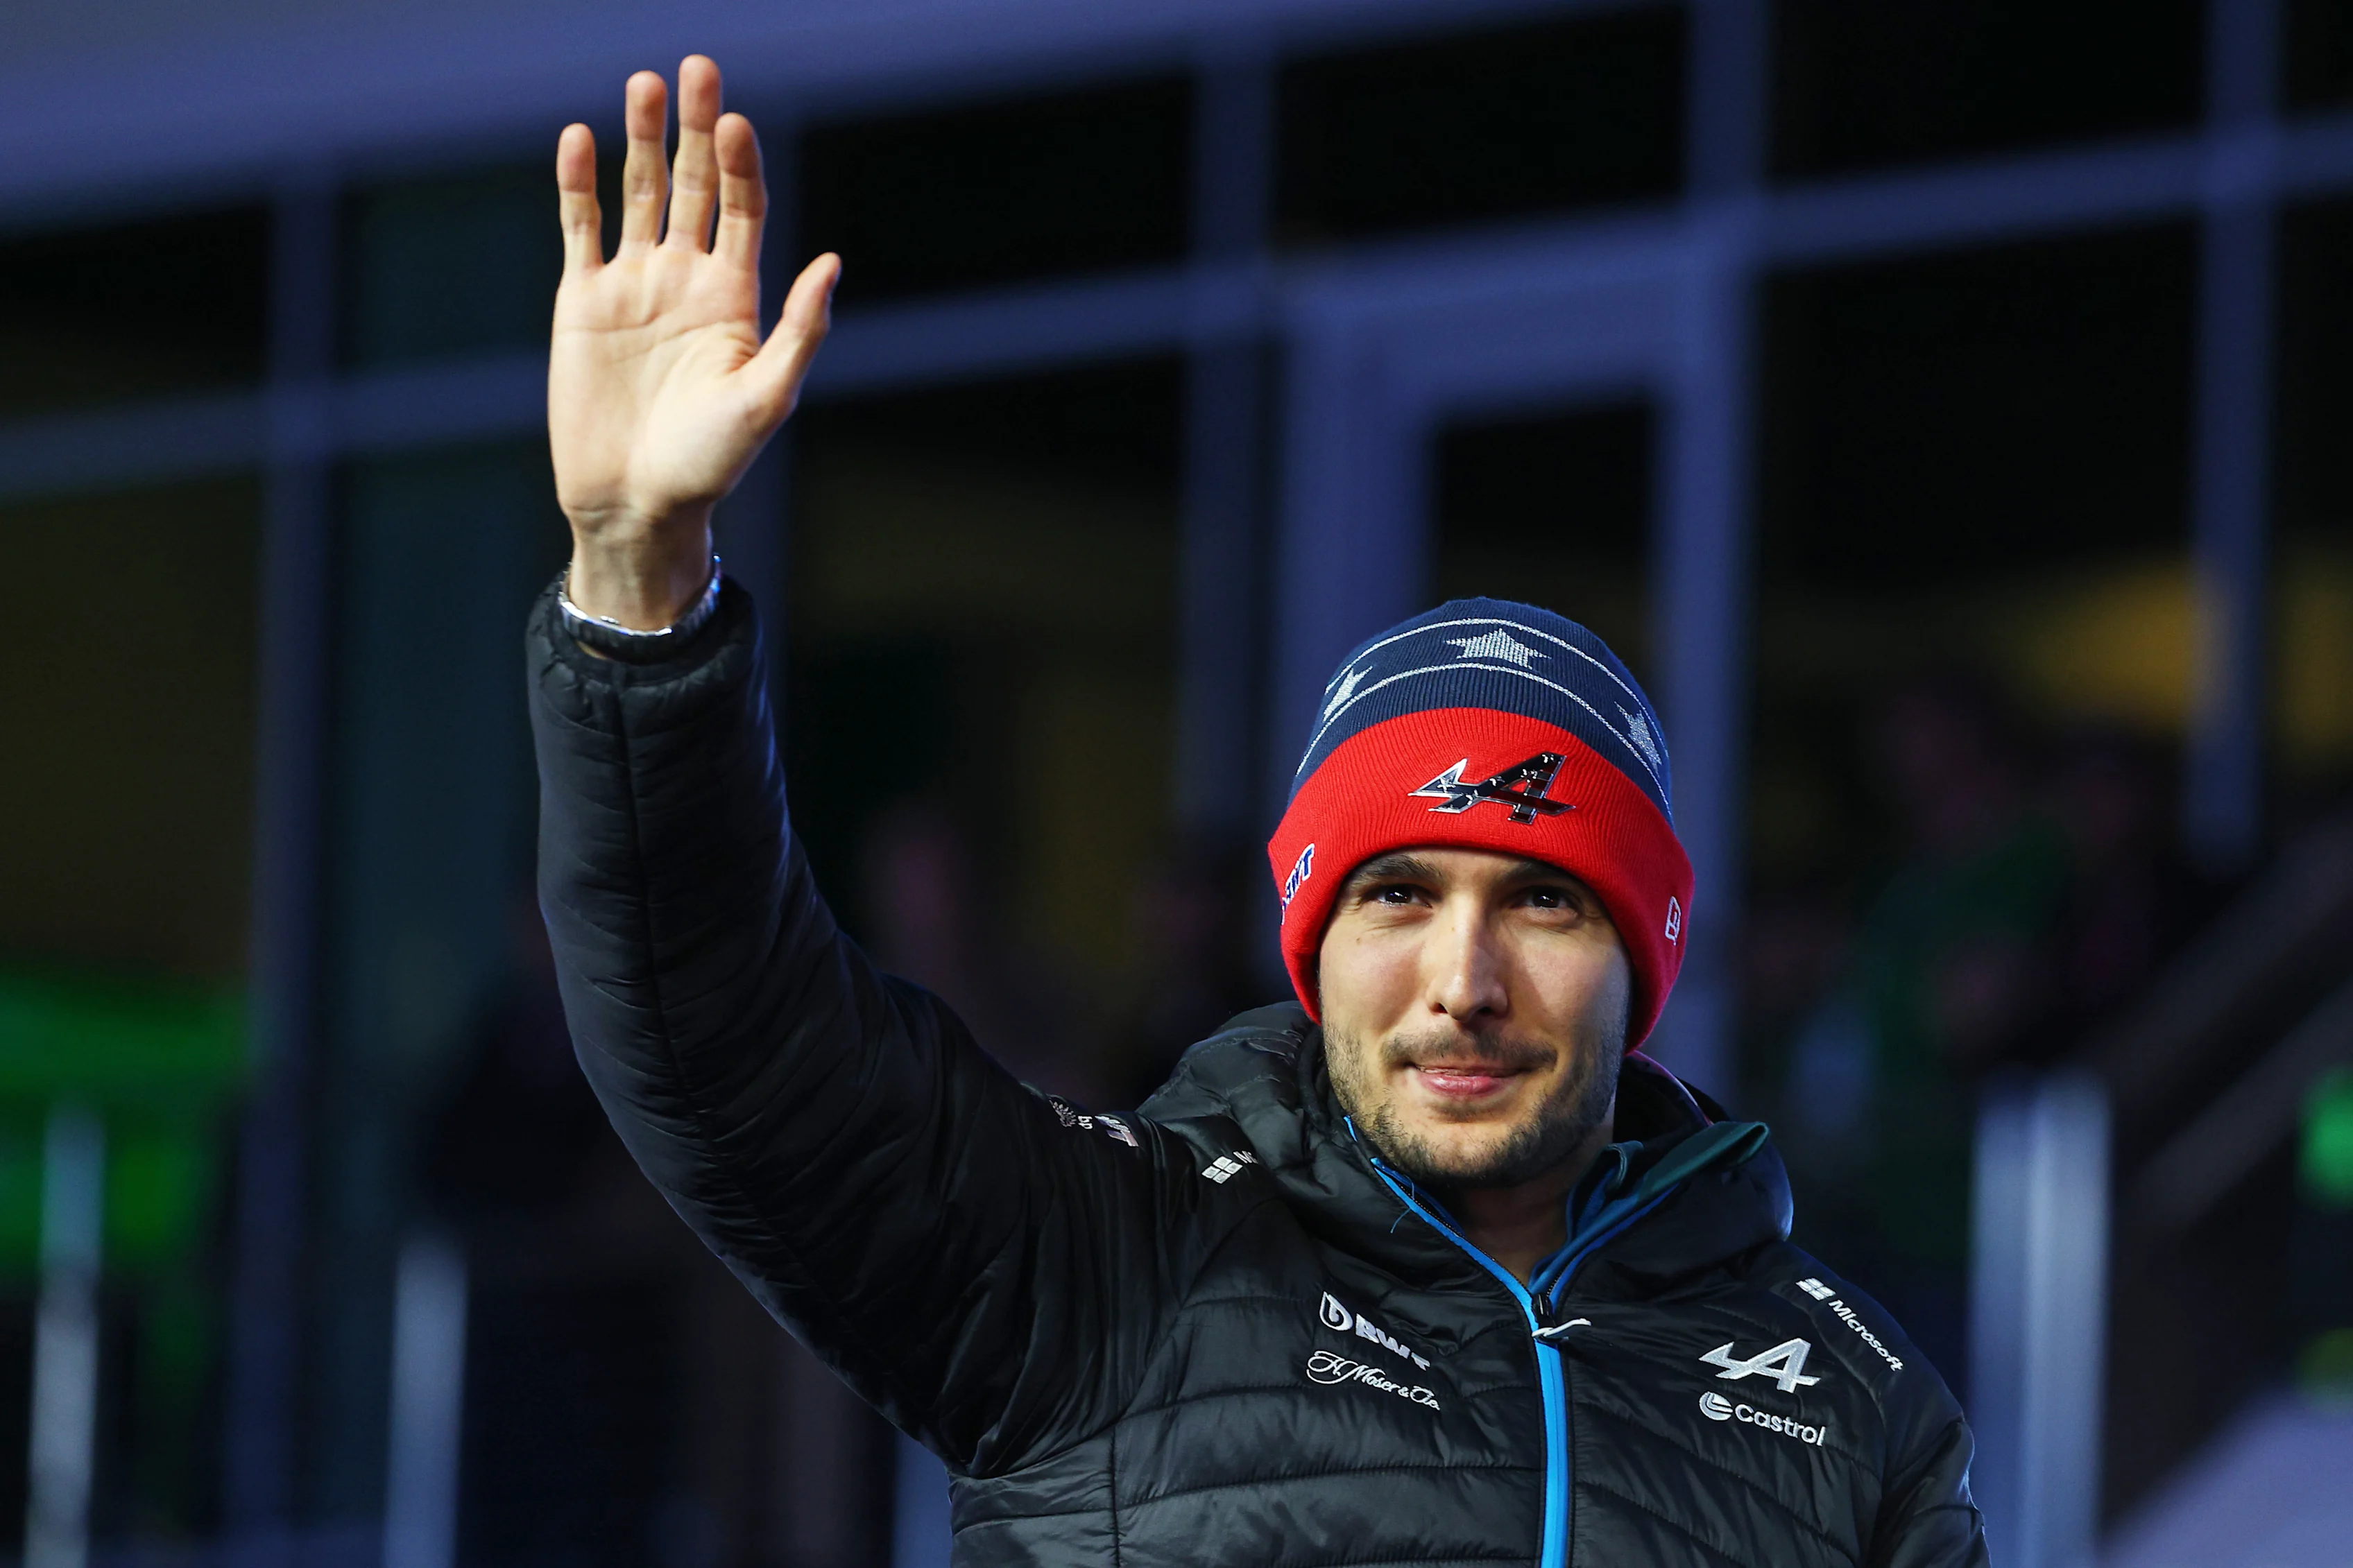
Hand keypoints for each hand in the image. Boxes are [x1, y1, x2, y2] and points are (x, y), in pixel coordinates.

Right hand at [550, 55, 839, 627]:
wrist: (636, 501)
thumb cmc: (711, 462)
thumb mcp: (767, 398)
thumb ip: (800, 330)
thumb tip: (832, 262)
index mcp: (736, 297)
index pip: (742, 209)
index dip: (739, 165)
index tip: (736, 123)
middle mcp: (687, 279)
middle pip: (693, 185)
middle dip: (696, 130)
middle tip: (697, 69)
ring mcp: (634, 285)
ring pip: (639, 194)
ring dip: (642, 140)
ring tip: (645, 85)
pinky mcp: (583, 301)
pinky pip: (581, 228)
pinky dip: (579, 184)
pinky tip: (580, 138)